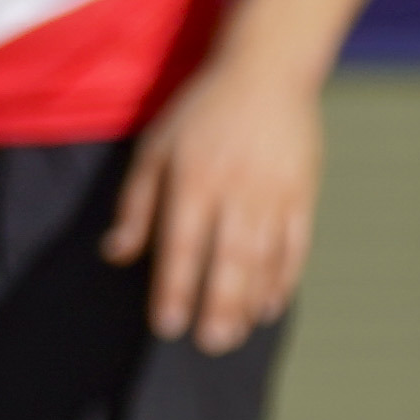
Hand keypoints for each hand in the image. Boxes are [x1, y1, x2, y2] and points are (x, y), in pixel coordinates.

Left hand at [102, 57, 320, 352]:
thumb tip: (115, 255)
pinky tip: (270, 307)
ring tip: (234, 334)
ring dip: (250, 302)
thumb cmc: (200, 112)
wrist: (267, 73)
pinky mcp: (304, 195)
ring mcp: (275, 194)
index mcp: (193, 177)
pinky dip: (285, 281)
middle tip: (208, 346)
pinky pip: (296, 247)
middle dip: (218, 306)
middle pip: (228, 259)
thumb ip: (135, 204)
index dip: (174, 287)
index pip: (181, 243)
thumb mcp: (155, 147)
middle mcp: (236, 190)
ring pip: (265, 259)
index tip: (166, 325)